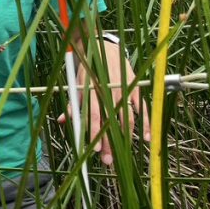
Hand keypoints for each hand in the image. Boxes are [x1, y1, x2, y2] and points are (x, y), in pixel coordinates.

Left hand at [58, 40, 150, 165]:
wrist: (103, 47)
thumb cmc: (88, 71)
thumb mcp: (77, 84)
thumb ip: (72, 104)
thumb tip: (62, 121)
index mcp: (92, 88)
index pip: (93, 113)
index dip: (94, 131)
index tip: (95, 150)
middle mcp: (108, 89)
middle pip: (110, 120)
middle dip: (109, 142)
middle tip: (108, 161)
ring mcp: (123, 88)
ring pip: (126, 116)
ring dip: (126, 137)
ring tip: (124, 154)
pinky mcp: (135, 87)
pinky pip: (142, 107)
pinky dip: (146, 123)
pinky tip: (147, 137)